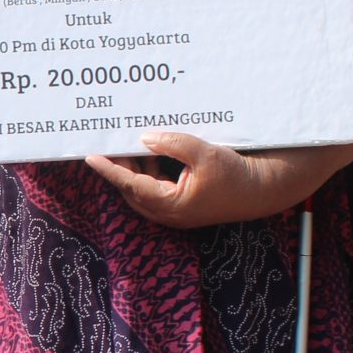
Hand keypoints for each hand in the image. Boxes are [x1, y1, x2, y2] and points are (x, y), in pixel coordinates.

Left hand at [86, 132, 303, 229]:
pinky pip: (156, 190)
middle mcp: (169, 213)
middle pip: (132, 190)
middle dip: (119, 169)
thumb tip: (144, 138)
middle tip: (108, 144)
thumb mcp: (204, 152)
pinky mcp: (182, 205)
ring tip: (126, 145)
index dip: (110, 170)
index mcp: (171, 205)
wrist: (262, 190)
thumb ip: (172, 143)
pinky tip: (147, 153)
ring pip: (143, 191)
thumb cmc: (236, 174)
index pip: (131, 185)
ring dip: (133, 170)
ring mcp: (175, 212)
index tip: (91, 157)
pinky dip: (148, 173)